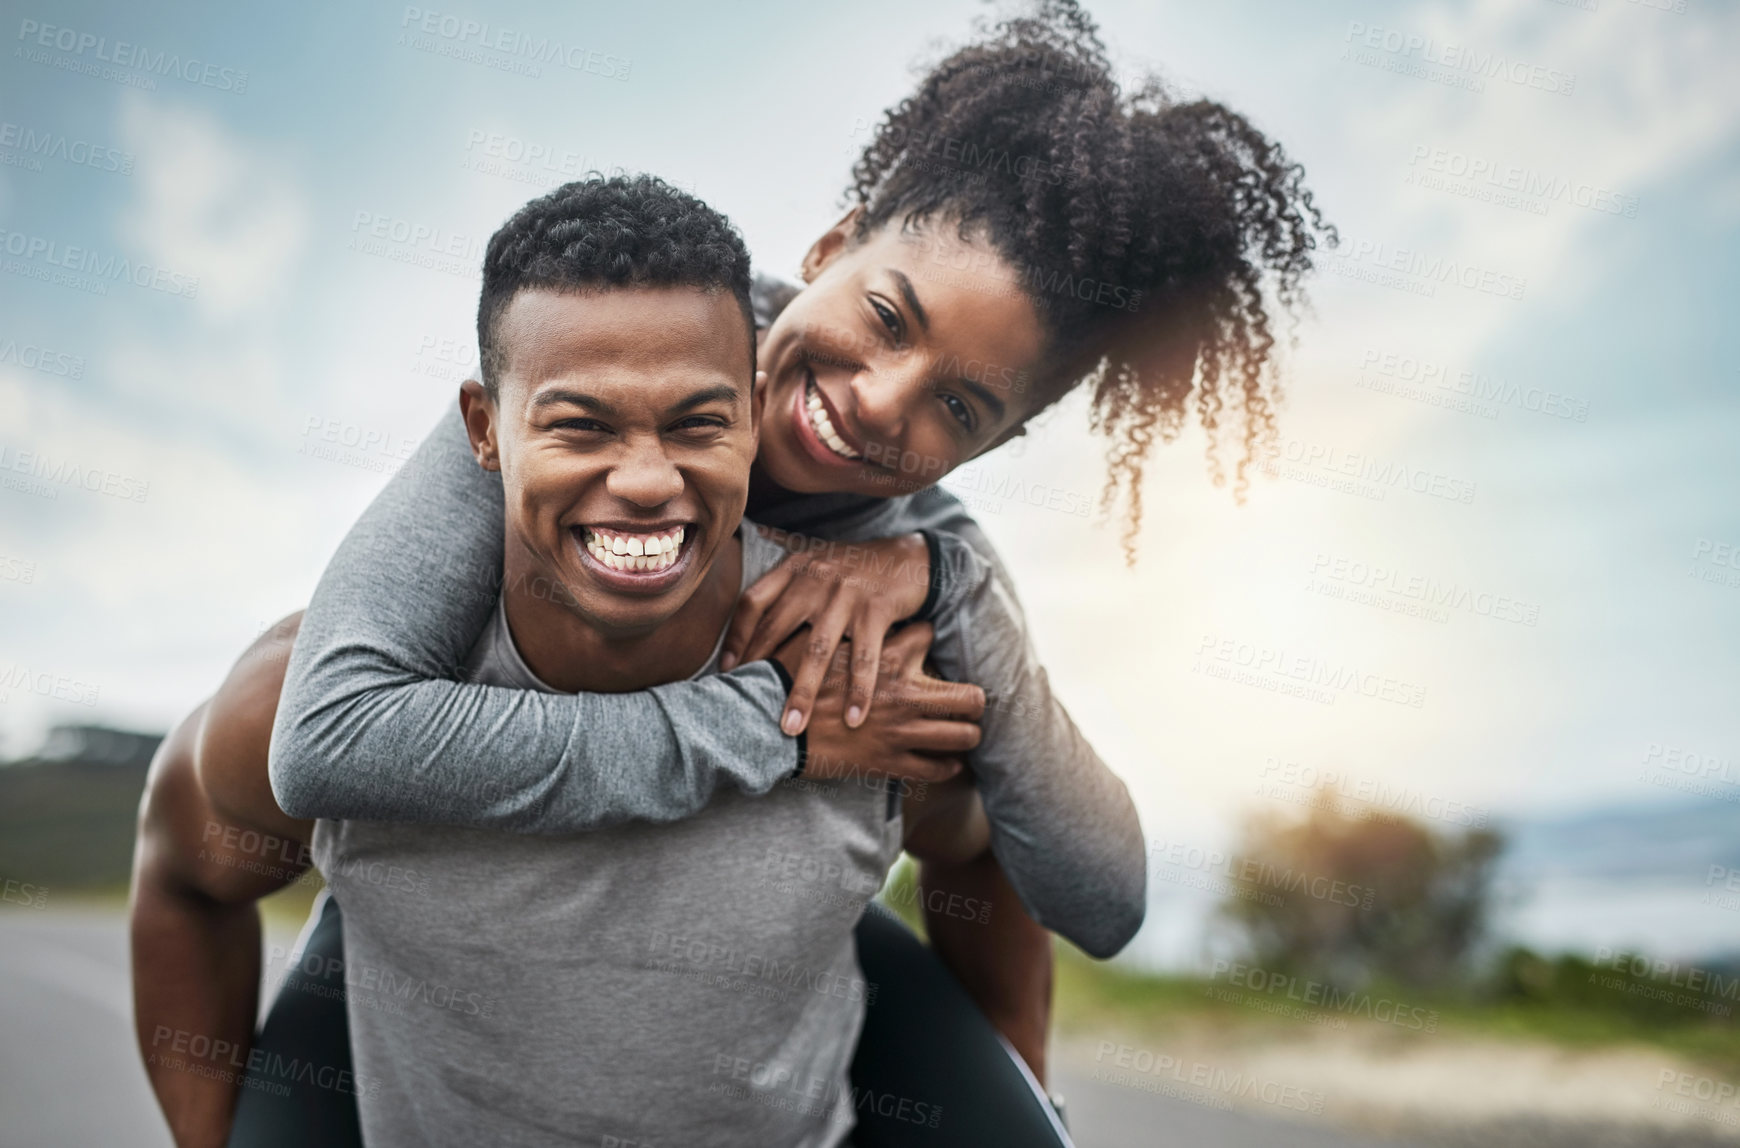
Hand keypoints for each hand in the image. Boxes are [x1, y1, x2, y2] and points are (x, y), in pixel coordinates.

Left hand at [722, 530, 930, 733]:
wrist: (910, 557)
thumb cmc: (856, 570)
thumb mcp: (816, 566)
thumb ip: (784, 588)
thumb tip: (745, 623)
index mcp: (795, 568)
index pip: (752, 602)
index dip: (736, 637)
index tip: (728, 670)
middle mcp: (815, 578)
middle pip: (777, 630)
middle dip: (760, 672)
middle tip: (748, 710)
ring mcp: (846, 594)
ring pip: (817, 651)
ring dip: (803, 692)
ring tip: (793, 728)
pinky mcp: (876, 610)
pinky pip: (863, 657)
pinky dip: (858, 691)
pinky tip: (852, 719)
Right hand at [773, 622, 982, 784]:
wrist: (765, 721)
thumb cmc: (785, 676)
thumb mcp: (816, 637)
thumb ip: (843, 626)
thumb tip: (849, 613)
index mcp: (888, 657)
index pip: (931, 636)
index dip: (929, 640)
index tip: (926, 648)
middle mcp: (904, 692)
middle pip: (971, 697)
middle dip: (975, 701)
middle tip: (971, 702)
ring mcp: (901, 730)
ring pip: (963, 737)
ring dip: (968, 735)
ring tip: (966, 734)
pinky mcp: (889, 762)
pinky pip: (935, 769)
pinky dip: (946, 767)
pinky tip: (948, 763)